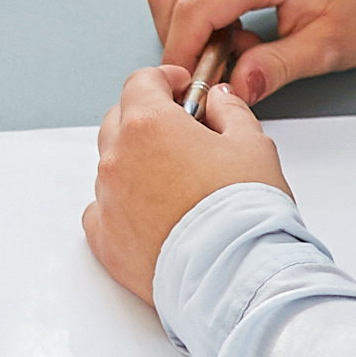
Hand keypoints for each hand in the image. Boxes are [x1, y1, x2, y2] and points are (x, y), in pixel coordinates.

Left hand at [83, 63, 286, 306]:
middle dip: (147, 119)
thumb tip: (217, 100)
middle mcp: (118, 159)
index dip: (164, 80)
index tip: (181, 88)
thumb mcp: (253, 145)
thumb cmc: (246, 212)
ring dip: (135, 164)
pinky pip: (102, 210)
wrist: (234, 275)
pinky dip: (121, 206)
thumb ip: (230, 111)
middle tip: (181, 134)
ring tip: (174, 183)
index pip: (141, 83)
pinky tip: (150, 214)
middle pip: (120, 121)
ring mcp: (107, 200)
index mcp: (149, 125)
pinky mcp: (104, 240)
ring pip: (111, 167)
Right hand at [143, 0, 355, 96]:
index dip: (180, 51)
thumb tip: (235, 88)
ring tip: (226, 53)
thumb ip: (275, 68)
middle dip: (176, 38)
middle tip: (204, 72)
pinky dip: (199, 11)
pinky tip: (232, 34)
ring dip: (186, 25)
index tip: (185, 84)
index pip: (194, 7)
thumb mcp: (327, 47)